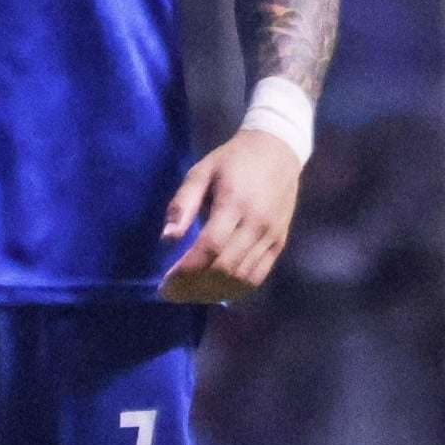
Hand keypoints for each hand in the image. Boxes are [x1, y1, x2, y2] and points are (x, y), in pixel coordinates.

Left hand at [161, 127, 305, 302]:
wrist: (278, 151)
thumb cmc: (233, 160)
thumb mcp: (201, 172)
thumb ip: (183, 204)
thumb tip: (167, 239)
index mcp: (234, 203)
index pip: (210, 248)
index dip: (186, 271)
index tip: (165, 283)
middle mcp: (257, 224)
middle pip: (225, 268)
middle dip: (194, 287)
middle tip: (172, 292)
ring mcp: (271, 236)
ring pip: (241, 278)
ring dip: (213, 292)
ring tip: (190, 293)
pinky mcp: (279, 243)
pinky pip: (258, 276)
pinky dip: (235, 290)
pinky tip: (216, 291)